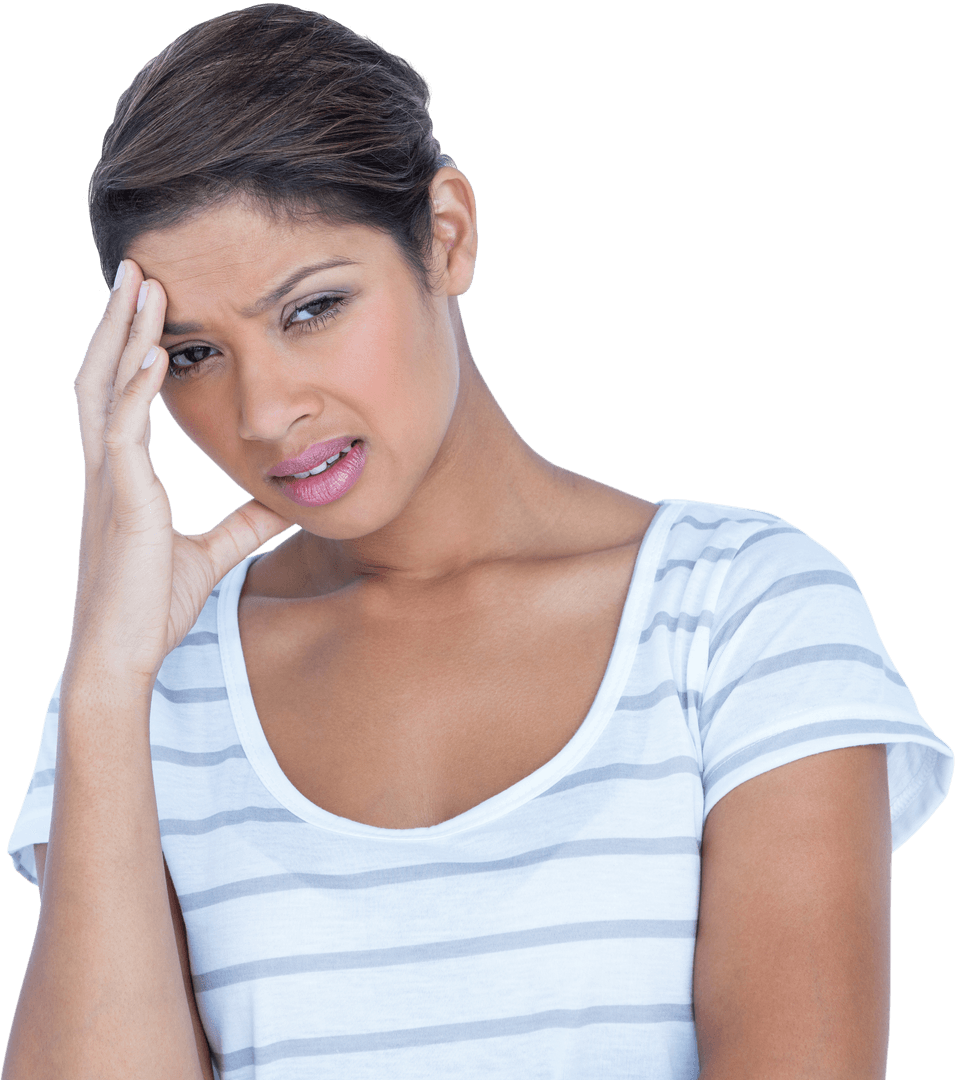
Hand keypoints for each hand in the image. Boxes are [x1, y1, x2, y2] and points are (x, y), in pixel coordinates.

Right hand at [67, 259, 291, 684]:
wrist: (124, 654)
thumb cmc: (151, 607)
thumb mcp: (210, 555)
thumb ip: (243, 526)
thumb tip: (282, 503)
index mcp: (122, 475)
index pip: (120, 394)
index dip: (130, 347)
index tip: (151, 305)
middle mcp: (107, 468)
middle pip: (103, 374)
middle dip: (118, 321)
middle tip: (136, 268)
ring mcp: (108, 481)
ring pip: (105, 388)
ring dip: (122, 335)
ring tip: (140, 285)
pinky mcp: (122, 501)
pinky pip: (121, 433)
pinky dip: (134, 391)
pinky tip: (152, 356)